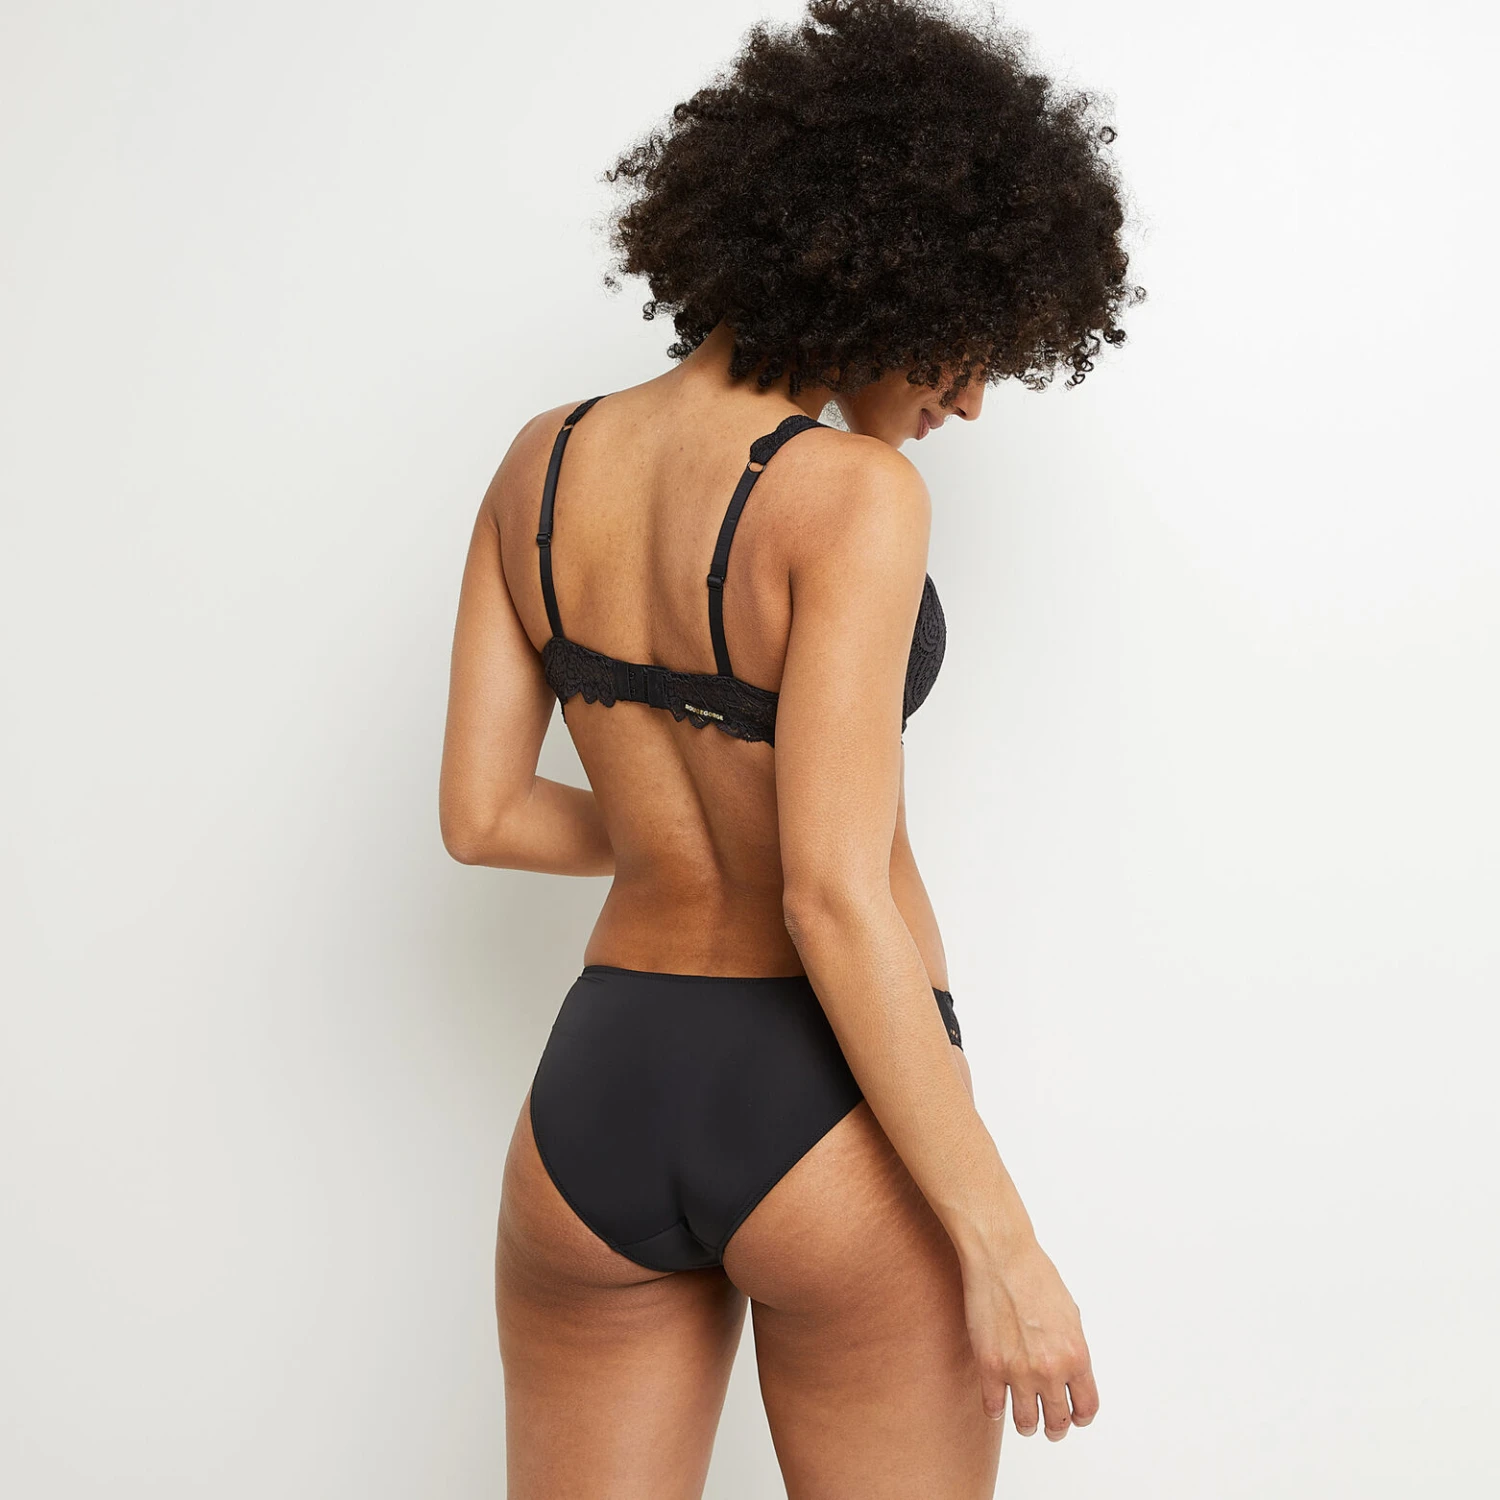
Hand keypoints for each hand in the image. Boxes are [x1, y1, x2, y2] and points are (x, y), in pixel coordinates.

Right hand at [959, 1235, 1098, 1439]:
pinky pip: (994, 1408)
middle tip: (1050, 1426)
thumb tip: (1070, 1374)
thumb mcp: (1070, 1315)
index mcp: (1076, 1356)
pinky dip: (997, 1410)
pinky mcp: (989, 1366)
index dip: (1081, 1417)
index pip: (1087, 1407)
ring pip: (1026, 1423)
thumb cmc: (1036, 1276)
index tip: (1075, 1417)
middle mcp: (1050, 1369)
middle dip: (1056, 1428)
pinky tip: (998, 1401)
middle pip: (1058, 1422)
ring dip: (1028, 1425)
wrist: (1002, 1257)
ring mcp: (1018, 1371)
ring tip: (1025, 1420)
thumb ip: (1071, 1349)